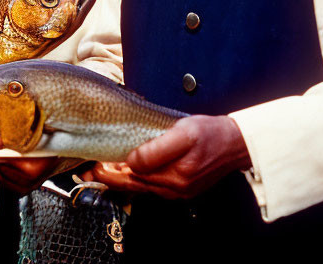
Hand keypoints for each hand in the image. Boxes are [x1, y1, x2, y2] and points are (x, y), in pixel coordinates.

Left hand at [85, 115, 251, 198]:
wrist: (236, 144)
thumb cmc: (211, 133)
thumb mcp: (183, 132)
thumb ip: (157, 148)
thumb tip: (132, 160)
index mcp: (175, 175)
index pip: (133, 174)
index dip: (111, 169)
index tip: (94, 162)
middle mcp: (175, 187)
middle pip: (133, 185)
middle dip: (108, 179)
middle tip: (86, 172)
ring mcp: (178, 191)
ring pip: (141, 188)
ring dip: (119, 181)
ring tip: (97, 174)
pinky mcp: (181, 189)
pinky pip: (152, 188)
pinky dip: (135, 182)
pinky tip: (124, 175)